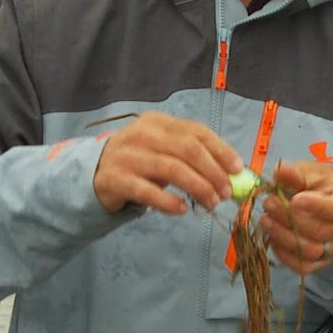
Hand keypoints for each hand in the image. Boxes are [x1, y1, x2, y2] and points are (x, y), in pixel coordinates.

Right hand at [92, 112, 243, 215]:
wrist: (95, 173)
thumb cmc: (139, 161)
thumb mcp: (162, 149)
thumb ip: (191, 156)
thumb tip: (231, 173)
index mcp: (158, 122)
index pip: (196, 132)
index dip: (220, 150)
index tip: (237, 169)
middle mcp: (142, 134)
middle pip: (187, 149)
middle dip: (212, 171)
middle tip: (226, 192)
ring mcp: (127, 156)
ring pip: (171, 169)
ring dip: (197, 187)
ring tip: (211, 203)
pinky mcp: (116, 179)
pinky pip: (147, 192)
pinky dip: (168, 202)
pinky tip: (181, 210)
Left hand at [259, 160, 332, 274]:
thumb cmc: (324, 186)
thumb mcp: (314, 172)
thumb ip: (297, 173)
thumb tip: (280, 172)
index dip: (317, 206)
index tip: (294, 200)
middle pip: (319, 231)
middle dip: (289, 218)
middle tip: (269, 204)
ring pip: (309, 251)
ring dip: (282, 236)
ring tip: (265, 219)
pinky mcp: (323, 263)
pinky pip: (303, 266)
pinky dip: (284, 255)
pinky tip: (273, 239)